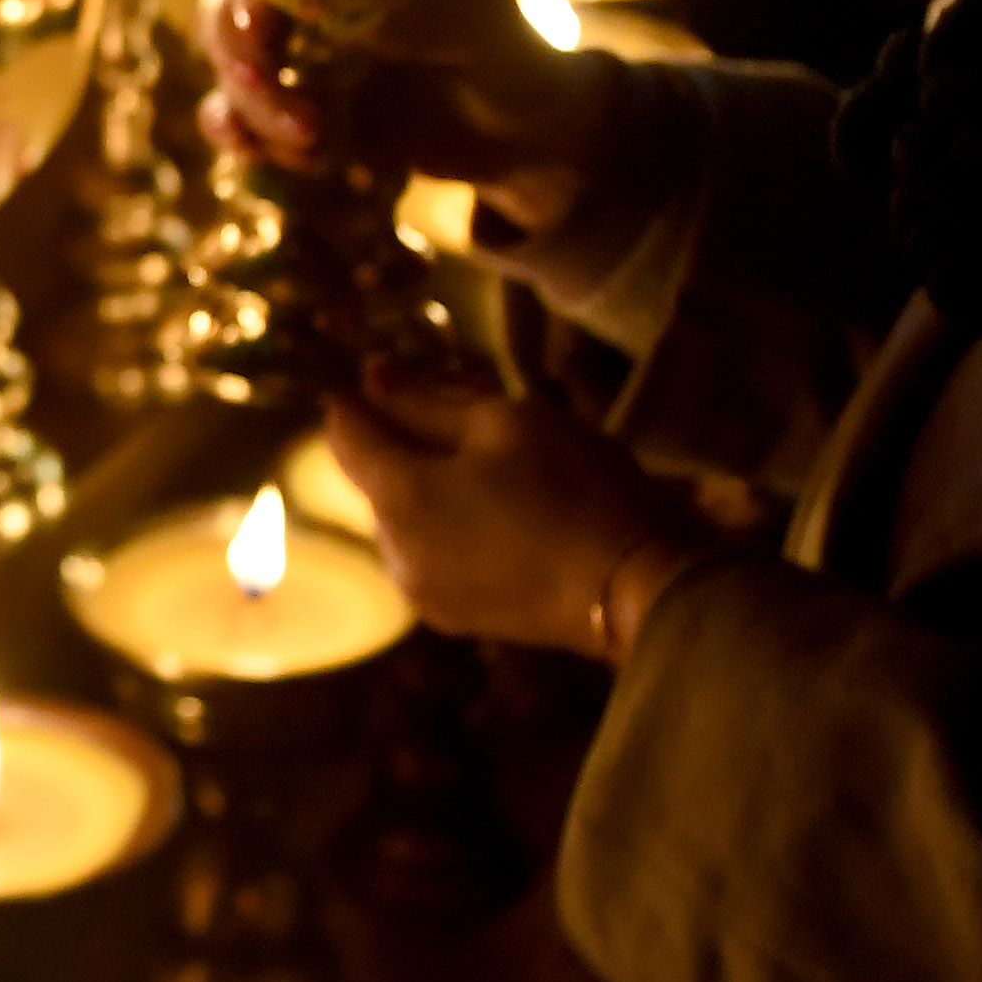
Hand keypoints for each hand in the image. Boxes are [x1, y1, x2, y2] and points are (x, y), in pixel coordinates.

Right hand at [199, 0, 619, 236]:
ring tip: (318, 146)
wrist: (524, 138)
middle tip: (285, 102)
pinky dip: (258, 148)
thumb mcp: (481, 26)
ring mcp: (299, 63)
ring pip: (232, 80)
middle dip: (240, 63)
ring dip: (254, 116)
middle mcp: (311, 3)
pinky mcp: (298, 120)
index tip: (263, 28)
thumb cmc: (509, 57)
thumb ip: (423, 11)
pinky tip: (308, 161)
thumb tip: (347, 4)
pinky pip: (246, 130)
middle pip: (227, 16)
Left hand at [321, 355, 697, 656]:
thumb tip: (372, 384)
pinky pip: (433, 548)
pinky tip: (499, 496)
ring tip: (493, 444)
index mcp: (397, 502)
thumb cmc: (572, 487)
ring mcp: (424, 593)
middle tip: (463, 392)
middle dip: (408, 432)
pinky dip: (450, 516)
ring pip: (407, 514)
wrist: (635, 590)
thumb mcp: (501, 422)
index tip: (380, 365)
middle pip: (378, 476)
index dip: (357, 397)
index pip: (346, 437)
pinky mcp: (457, 616)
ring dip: (432, 475)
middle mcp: (394, 555)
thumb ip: (425, 402)